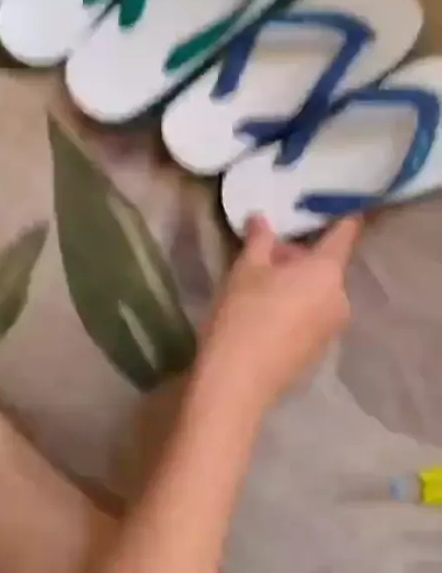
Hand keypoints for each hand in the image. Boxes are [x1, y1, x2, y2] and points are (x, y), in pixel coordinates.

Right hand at [205, 214, 360, 408]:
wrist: (237, 382)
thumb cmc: (244, 314)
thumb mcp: (247, 268)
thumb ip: (259, 238)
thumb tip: (261, 218)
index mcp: (328, 272)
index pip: (345, 232)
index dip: (338, 214)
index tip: (326, 202)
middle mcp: (340, 298)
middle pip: (326, 264)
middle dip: (298, 254)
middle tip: (264, 251)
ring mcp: (332, 327)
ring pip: (318, 290)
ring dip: (296, 280)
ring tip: (259, 282)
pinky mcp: (319, 349)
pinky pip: (313, 313)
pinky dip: (296, 305)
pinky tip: (264, 311)